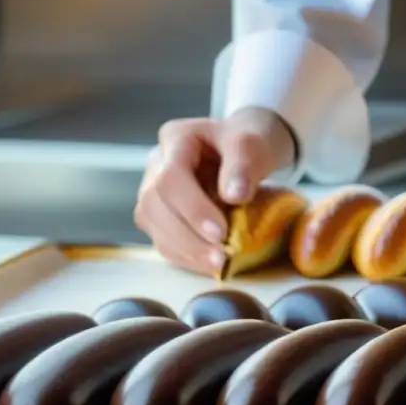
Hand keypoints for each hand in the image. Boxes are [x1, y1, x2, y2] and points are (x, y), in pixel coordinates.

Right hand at [135, 108, 295, 274]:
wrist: (243, 152)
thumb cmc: (245, 145)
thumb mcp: (253, 144)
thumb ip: (244, 164)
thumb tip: (234, 195)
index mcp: (175, 139)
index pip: (171, 177)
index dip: (192, 208)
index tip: (220, 232)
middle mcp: (156, 165)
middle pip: (154, 204)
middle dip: (187, 236)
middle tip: (221, 256)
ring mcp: (153, 191)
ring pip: (153, 225)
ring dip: (184, 250)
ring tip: (219, 264)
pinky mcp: (160, 216)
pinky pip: (162, 240)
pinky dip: (185, 257)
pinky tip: (210, 265)